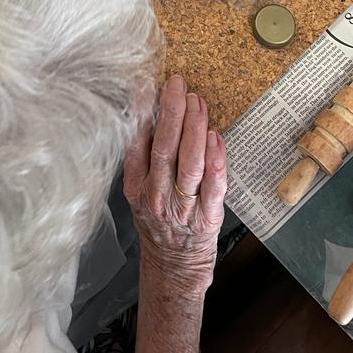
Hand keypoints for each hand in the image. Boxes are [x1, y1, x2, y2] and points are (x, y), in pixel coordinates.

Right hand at [124, 75, 227, 293]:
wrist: (173, 267)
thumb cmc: (159, 222)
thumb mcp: (140, 191)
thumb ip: (143, 158)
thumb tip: (150, 113)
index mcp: (137, 187)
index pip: (138, 144)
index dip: (144, 114)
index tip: (150, 87)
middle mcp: (156, 197)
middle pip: (165, 148)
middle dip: (173, 112)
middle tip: (178, 85)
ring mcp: (182, 208)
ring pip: (190, 163)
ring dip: (195, 128)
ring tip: (197, 102)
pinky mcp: (208, 217)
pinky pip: (214, 185)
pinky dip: (216, 159)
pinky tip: (216, 136)